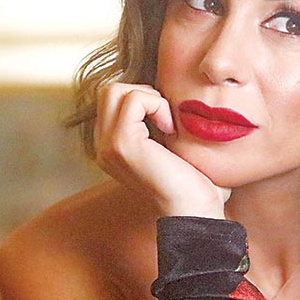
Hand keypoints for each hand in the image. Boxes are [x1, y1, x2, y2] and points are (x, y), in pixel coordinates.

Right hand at [94, 82, 230, 217]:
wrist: (196, 210)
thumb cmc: (195, 182)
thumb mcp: (171, 146)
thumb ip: (159, 122)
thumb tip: (174, 91)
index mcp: (112, 147)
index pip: (113, 99)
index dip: (144, 99)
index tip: (168, 122)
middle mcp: (103, 147)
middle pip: (108, 90)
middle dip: (142, 93)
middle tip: (166, 117)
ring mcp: (108, 146)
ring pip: (114, 89)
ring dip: (149, 97)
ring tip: (167, 123)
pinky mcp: (121, 143)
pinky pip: (133, 99)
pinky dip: (157, 105)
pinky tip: (170, 129)